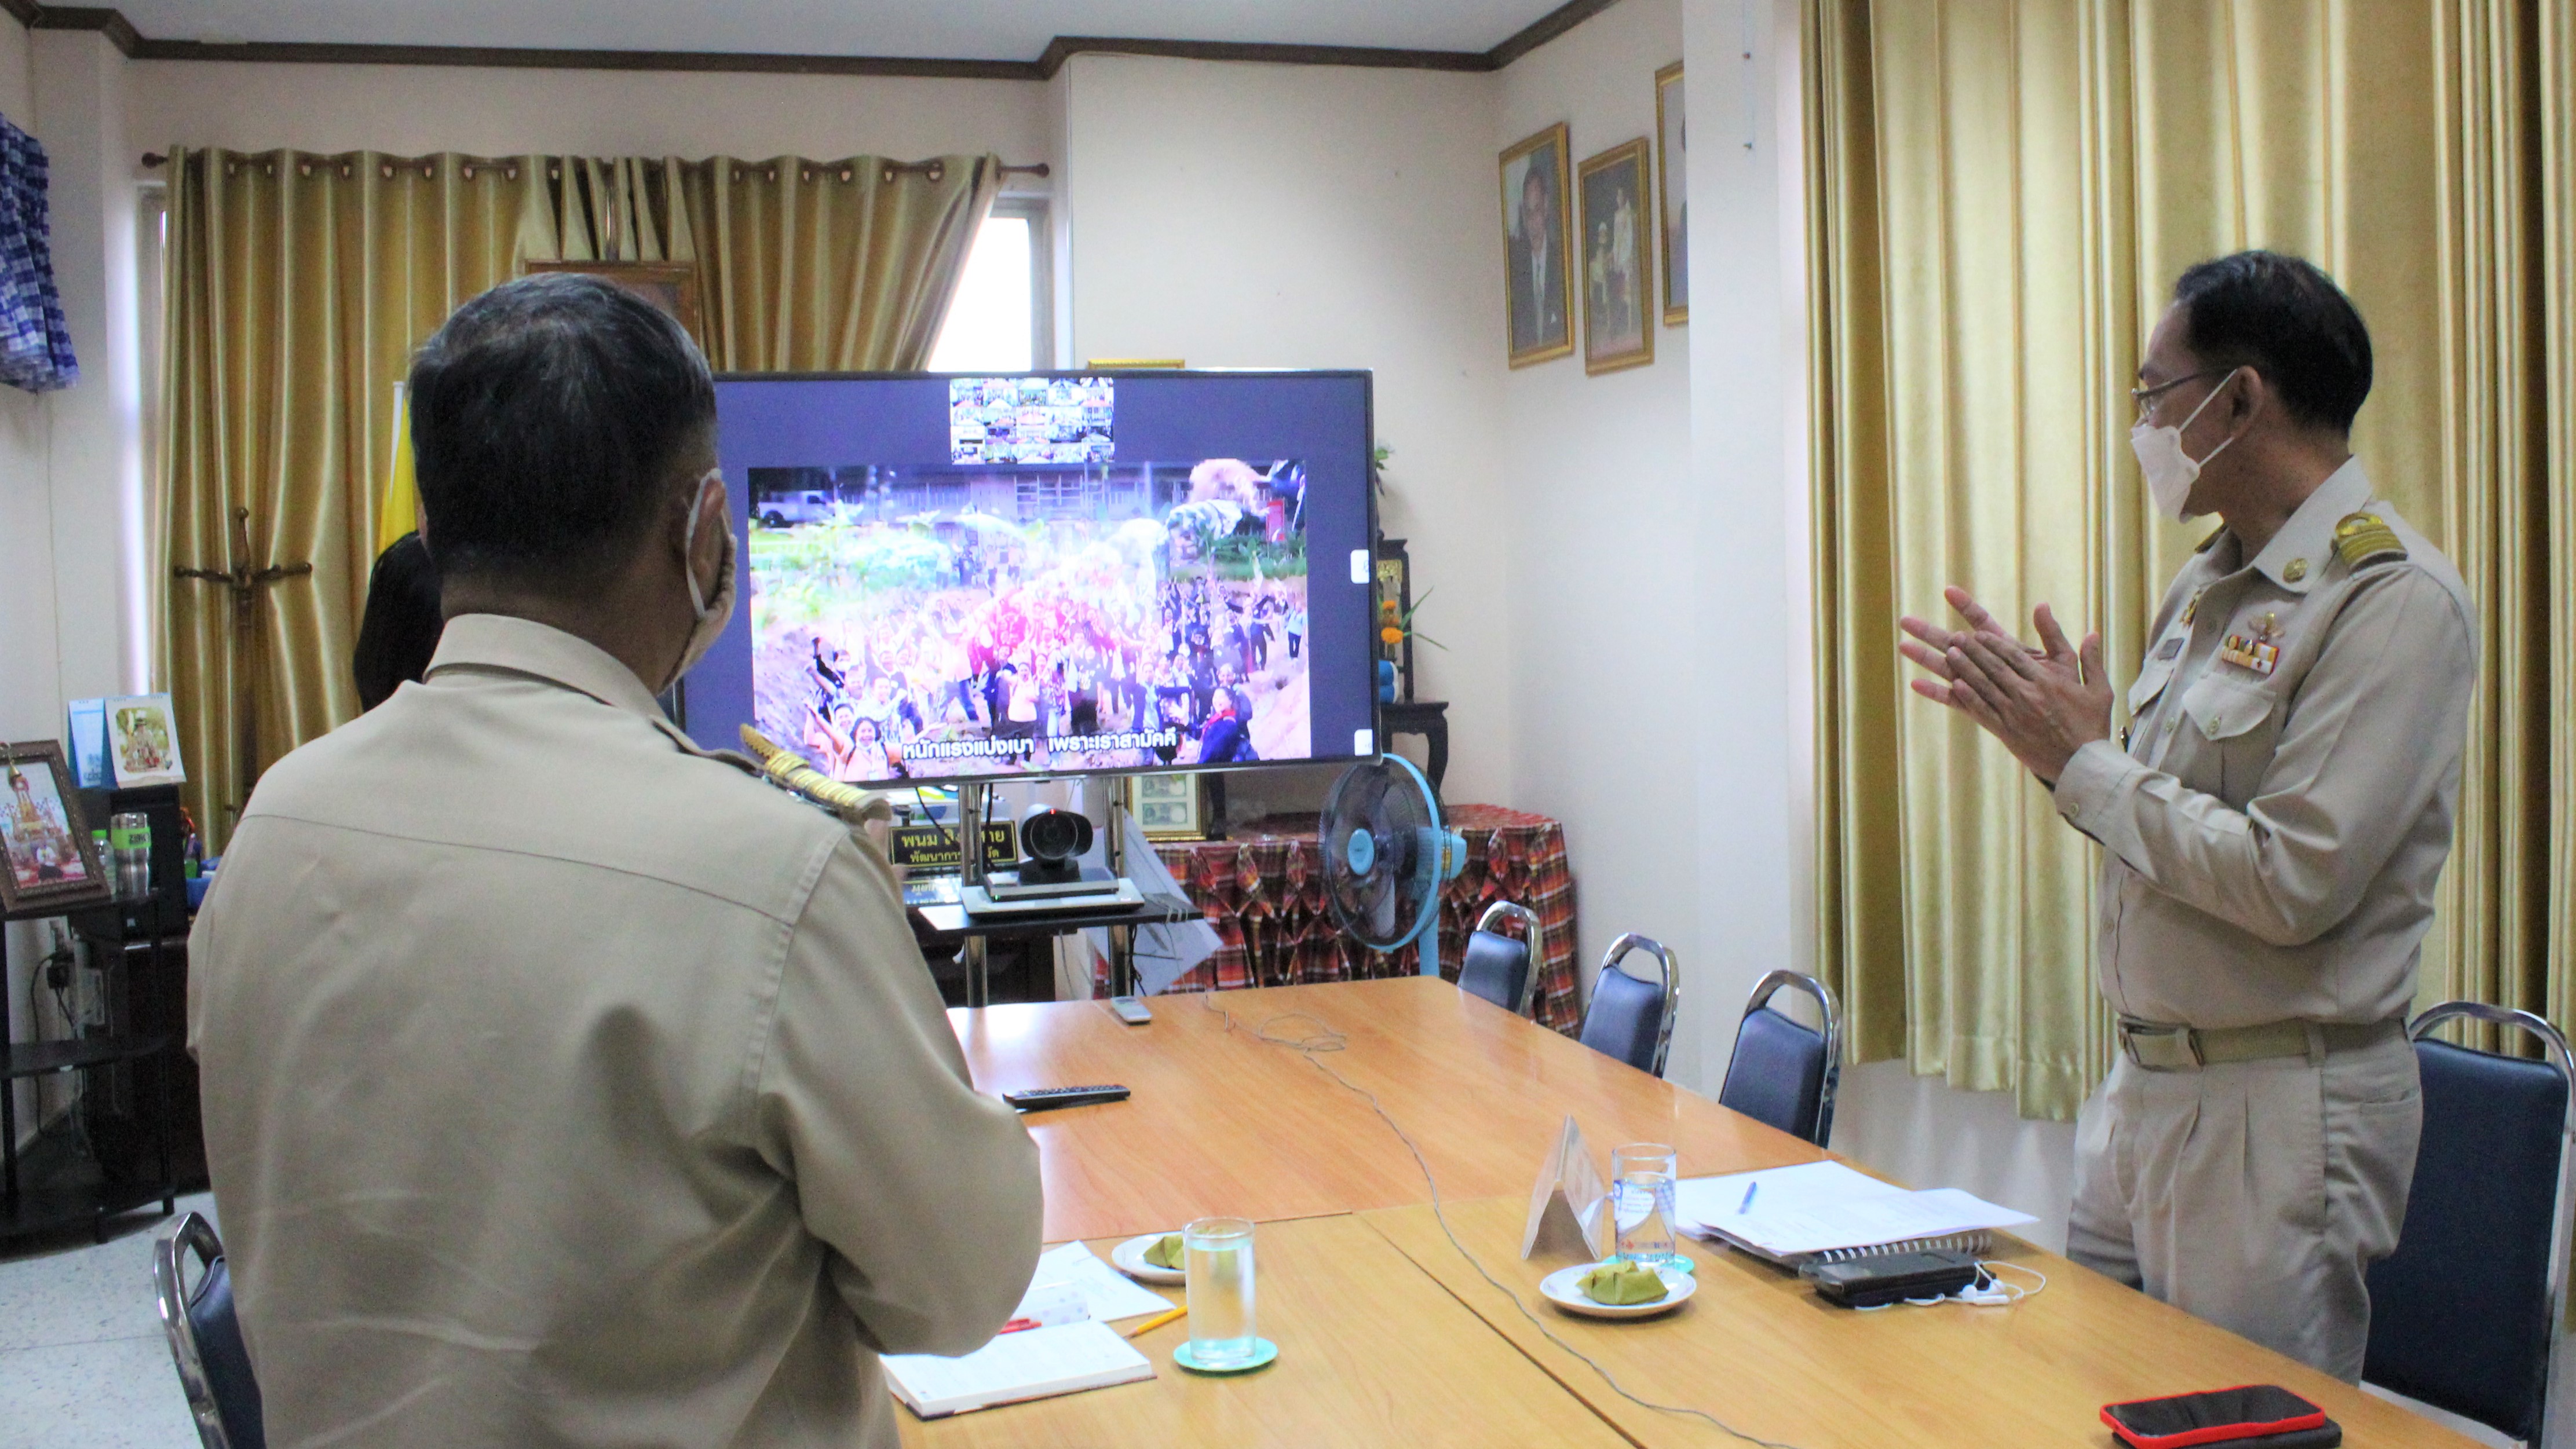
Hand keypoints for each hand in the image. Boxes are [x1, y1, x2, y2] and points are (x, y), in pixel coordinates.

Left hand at [1898, 589, 2111, 784]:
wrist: (2083, 764)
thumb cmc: (2092, 725)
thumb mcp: (2099, 689)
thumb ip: (2091, 659)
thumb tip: (2092, 632)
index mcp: (2047, 682)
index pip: (2014, 656)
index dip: (1993, 643)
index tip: (1977, 633)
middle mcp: (2027, 695)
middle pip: (1994, 666)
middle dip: (1973, 650)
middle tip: (1955, 637)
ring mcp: (2014, 714)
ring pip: (1985, 685)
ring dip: (1965, 668)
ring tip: (1949, 653)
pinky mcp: (2006, 732)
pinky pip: (1983, 711)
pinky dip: (1968, 697)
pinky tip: (1954, 685)